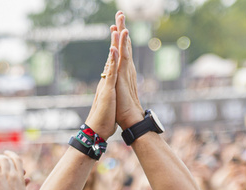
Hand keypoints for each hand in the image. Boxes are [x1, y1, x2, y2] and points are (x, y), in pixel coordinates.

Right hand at [84, 20, 119, 138]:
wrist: (96, 131)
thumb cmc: (103, 122)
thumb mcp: (108, 106)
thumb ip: (109, 99)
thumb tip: (110, 99)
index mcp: (107, 85)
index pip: (111, 65)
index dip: (114, 51)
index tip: (117, 38)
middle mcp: (105, 82)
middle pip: (110, 58)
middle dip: (114, 41)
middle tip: (115, 24)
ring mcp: (105, 85)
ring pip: (110, 61)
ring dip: (113, 44)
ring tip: (115, 29)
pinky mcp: (107, 91)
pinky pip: (110, 72)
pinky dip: (112, 60)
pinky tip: (114, 48)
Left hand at [113, 12, 143, 130]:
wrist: (130, 119)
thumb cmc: (123, 109)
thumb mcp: (117, 92)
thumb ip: (117, 85)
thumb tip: (116, 82)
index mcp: (124, 72)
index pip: (121, 51)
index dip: (119, 38)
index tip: (115, 26)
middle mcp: (126, 69)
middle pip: (124, 45)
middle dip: (122, 29)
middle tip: (120, 14)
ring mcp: (125, 72)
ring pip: (124, 48)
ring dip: (122, 33)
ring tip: (120, 19)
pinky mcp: (122, 77)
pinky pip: (122, 58)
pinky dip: (121, 47)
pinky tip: (120, 37)